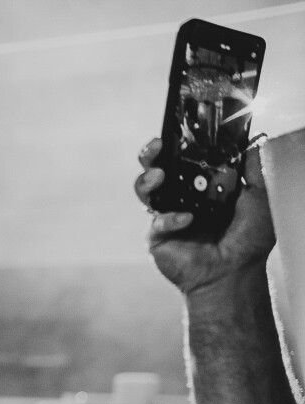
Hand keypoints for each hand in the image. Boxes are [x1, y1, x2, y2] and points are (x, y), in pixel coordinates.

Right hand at [135, 137, 275, 297]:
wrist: (235, 271)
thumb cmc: (248, 240)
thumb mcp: (258, 196)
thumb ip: (253, 169)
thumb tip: (253, 141)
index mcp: (201, 186)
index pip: (182, 159)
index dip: (176, 145)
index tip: (176, 132)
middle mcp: (180, 198)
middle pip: (155, 170)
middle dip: (150, 156)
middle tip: (156, 146)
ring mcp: (166, 216)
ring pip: (146, 192)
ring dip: (147, 181)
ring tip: (159, 176)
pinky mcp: (157, 237)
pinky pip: (157, 222)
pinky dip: (170, 218)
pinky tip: (187, 220)